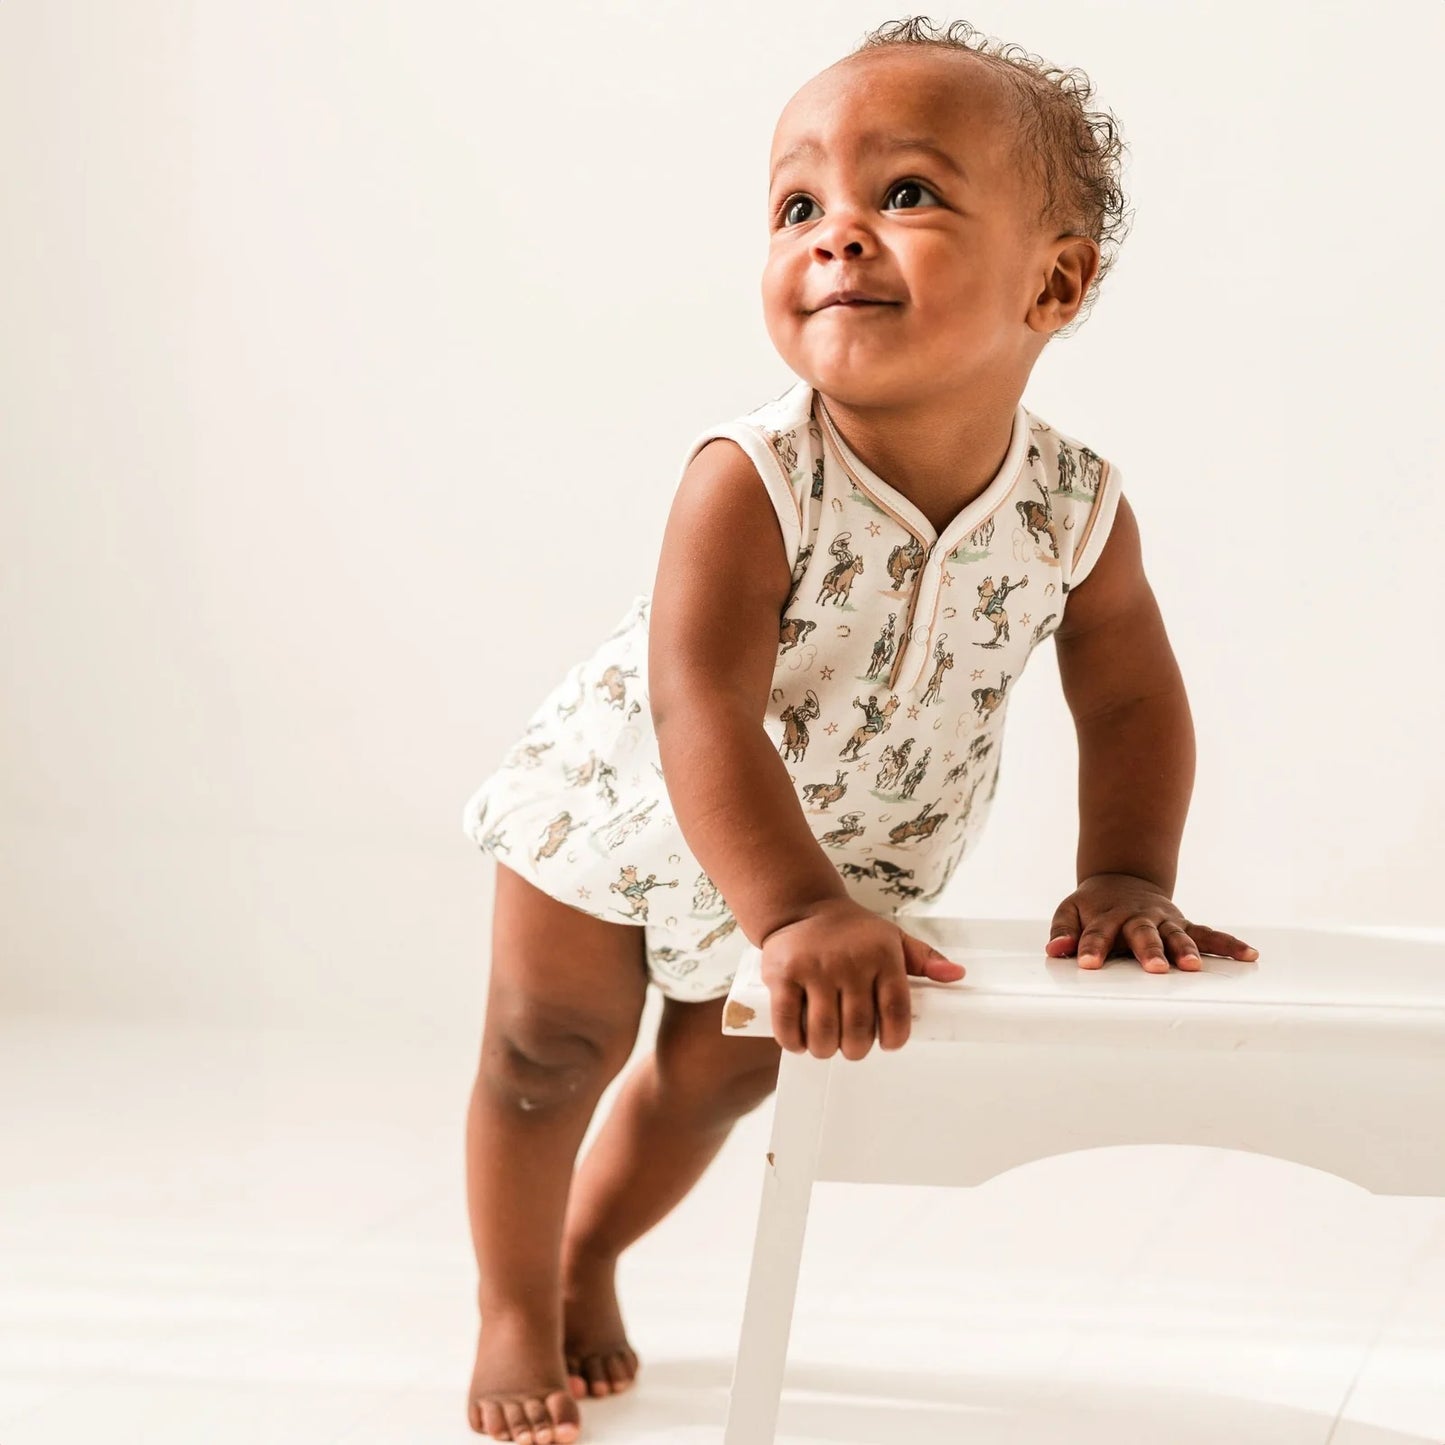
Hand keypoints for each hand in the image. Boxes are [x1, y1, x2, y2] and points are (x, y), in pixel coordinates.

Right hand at [760, 897, 965, 1057]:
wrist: (803, 906)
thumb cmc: (852, 932)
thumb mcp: (893, 938)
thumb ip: (925, 959)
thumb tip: (957, 974)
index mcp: (882, 955)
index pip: (896, 1012)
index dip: (893, 1038)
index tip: (887, 1042)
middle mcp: (850, 962)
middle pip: (859, 1030)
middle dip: (856, 1049)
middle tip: (852, 1045)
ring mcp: (814, 968)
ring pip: (824, 1034)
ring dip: (825, 1049)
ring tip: (826, 1043)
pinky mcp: (782, 974)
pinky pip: (788, 1024)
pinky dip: (795, 1043)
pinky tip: (801, 1040)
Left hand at [1045, 872, 1259, 972]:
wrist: (1122, 880)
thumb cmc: (1093, 906)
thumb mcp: (1070, 911)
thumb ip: (1063, 931)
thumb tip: (1055, 951)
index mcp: (1107, 916)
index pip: (1096, 934)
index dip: (1090, 948)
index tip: (1086, 964)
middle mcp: (1138, 918)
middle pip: (1143, 935)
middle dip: (1149, 952)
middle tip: (1155, 969)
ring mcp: (1164, 921)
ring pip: (1177, 935)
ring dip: (1186, 950)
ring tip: (1193, 967)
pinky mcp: (1183, 924)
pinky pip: (1208, 934)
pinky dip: (1228, 944)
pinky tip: (1249, 955)